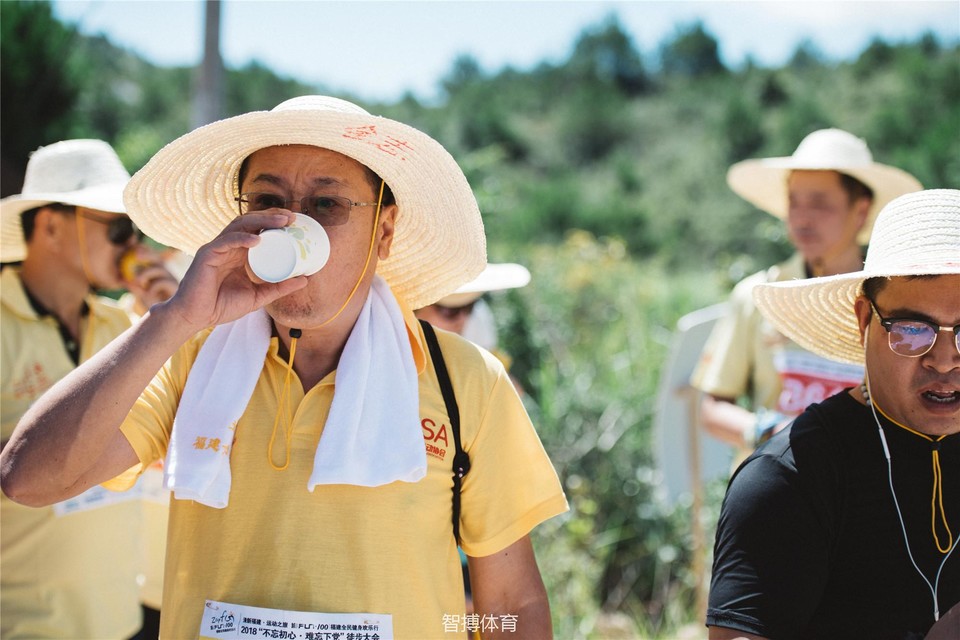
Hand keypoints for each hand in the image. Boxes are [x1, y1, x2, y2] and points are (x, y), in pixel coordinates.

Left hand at [121, 246, 179, 314]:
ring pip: (159, 269)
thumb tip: (122, 280)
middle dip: (148, 254)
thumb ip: (135, 287)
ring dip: (146, 273)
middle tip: (136, 255)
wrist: (170, 318)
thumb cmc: (155, 305)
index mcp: (159, 272)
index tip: (134, 248)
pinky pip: (163, 282)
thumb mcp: (142, 294)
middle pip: (158, 259)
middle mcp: (167, 274)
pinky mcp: (175, 288)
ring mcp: (172, 280)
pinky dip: (153, 286)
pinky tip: (150, 293)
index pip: (153, 257)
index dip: (145, 251)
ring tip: (138, 282)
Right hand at [158, 212, 307, 331]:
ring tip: (281, 221)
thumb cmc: (222, 306)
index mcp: (239, 252)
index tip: (295, 221)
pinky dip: (241, 238)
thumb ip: (279, 288)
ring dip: (261, 220)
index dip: (274, 221)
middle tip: (292, 217)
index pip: (257, 228)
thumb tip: (305, 280)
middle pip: (250, 221)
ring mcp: (217, 248)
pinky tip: (257, 239)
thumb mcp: (258, 296)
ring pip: (239, 225)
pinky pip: (225, 241)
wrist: (196, 318)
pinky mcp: (206, 255)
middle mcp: (228, 246)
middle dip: (271, 216)